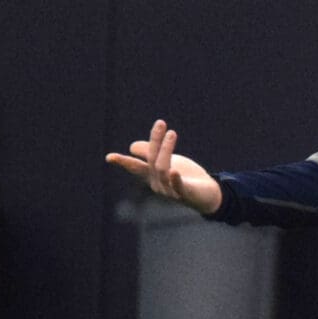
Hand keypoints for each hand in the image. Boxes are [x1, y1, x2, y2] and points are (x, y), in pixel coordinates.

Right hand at [104, 119, 222, 214]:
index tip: (109, 157)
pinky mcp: (185, 195)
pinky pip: (178, 187)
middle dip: (154, 142)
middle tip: (161, 123)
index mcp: (152, 176)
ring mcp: (170, 191)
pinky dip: (175, 179)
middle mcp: (158, 184)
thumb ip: (151, 153)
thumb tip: (131, 147)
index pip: (136, 167)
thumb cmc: (186, 176)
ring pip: (163, 169)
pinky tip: (174, 171)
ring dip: (167, 150)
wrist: (208, 196)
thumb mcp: (168, 161)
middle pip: (152, 161)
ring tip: (172, 133)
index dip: (123, 162)